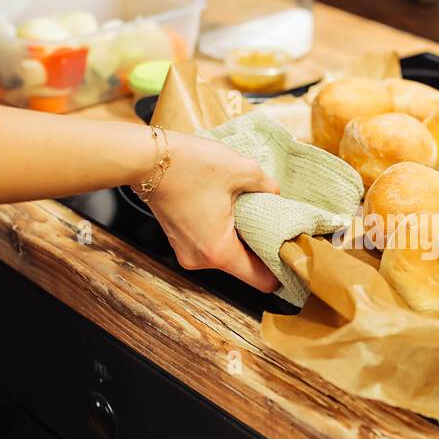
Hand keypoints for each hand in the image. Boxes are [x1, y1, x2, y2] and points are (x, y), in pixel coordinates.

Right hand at [144, 132, 280, 290]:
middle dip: (262, 249)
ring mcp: (187, 252)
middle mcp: (201, 260)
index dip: (281, 268)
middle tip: (278, 227)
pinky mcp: (180, 241)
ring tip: (252, 214)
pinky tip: (232, 211)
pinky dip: (225, 233)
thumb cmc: (188, 165)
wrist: (145, 158)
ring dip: (242, 239)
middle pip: (245, 268)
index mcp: (219, 251)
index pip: (262, 280)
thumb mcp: (241, 169)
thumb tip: (277, 193)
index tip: (293, 252)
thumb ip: (267, 186)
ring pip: (228, 256)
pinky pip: (211, 245)